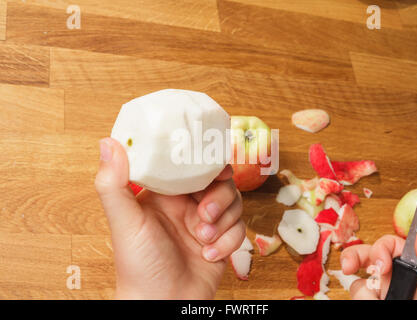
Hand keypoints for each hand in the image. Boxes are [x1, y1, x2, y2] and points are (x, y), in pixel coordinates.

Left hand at [95, 138, 244, 298]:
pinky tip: (209, 254)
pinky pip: (240, 228)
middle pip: (219, 181)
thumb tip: (108, 143)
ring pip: (234, 202)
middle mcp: (187, 204)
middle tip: (204, 214)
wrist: (163, 305)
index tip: (213, 167)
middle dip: (218, 197)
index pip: (190, 164)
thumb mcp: (125, 222)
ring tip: (203, 238)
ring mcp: (206, 222)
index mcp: (165, 193)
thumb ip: (113, 184)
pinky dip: (228, 241)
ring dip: (224, 221)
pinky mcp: (221, 239)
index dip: (204, 161)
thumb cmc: (138, 266)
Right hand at [341, 226, 416, 299]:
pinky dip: (364, 300)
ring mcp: (382, 297)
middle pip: (365, 258)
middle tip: (348, 266)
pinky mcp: (373, 304)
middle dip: (353, 258)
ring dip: (364, 293)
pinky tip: (376, 303)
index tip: (382, 265)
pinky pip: (356, 300)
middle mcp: (395, 281)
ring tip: (380, 301)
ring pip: (357, 284)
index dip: (380, 250)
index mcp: (414, 270)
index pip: (389, 246)